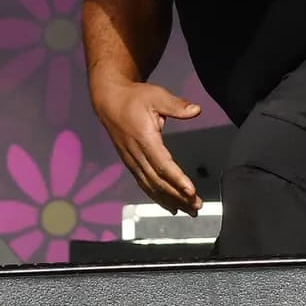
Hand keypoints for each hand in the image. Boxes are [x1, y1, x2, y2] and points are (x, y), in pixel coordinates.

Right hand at [91, 79, 202, 214]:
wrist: (109, 101)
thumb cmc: (134, 98)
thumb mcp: (156, 95)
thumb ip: (176, 105)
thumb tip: (196, 110)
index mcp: (144, 137)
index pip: (162, 163)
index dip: (176, 179)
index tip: (191, 191)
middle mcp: (136, 153)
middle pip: (158, 180)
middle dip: (177, 196)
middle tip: (196, 206)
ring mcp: (131, 160)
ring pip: (151, 186)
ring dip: (170, 200)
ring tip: (188, 210)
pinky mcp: (130, 163)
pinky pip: (144, 184)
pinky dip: (157, 197)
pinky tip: (170, 206)